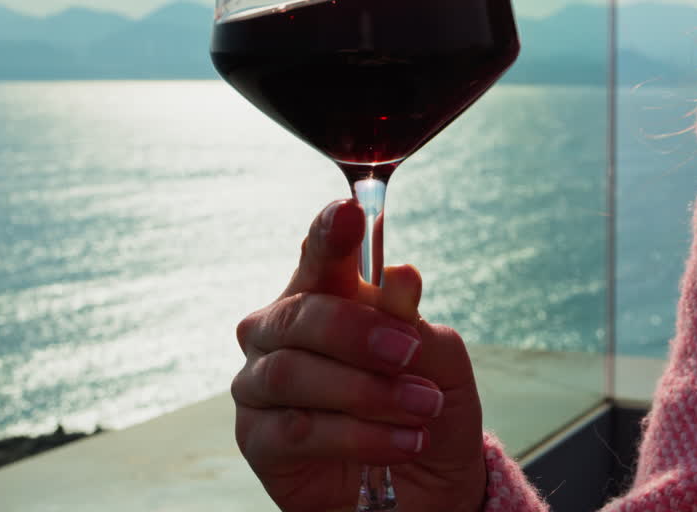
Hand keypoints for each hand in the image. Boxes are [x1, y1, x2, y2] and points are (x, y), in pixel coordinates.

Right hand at [232, 199, 486, 511]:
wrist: (427, 483)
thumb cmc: (426, 406)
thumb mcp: (439, 360)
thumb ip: (412, 321)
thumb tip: (400, 276)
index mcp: (324, 294)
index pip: (319, 254)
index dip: (329, 234)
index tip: (349, 214)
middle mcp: (281, 331)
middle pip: (301, 313)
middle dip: (360, 332)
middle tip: (409, 354)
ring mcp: (261, 384)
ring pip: (293, 373)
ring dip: (367, 392)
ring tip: (421, 408)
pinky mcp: (258, 439)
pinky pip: (297, 429)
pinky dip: (358, 435)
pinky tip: (402, 441)